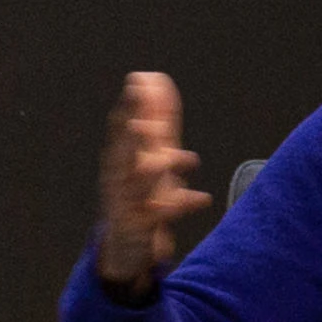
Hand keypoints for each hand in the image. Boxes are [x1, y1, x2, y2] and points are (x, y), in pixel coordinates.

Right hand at [95, 71, 214, 296]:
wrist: (125, 244)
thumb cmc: (139, 191)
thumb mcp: (147, 153)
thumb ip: (153, 118)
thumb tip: (151, 77)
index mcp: (121, 158)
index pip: (122, 128)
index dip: (131, 106)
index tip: (138, 81)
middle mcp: (120, 178)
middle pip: (126, 154)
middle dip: (134, 137)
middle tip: (140, 121)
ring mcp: (128, 202)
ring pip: (139, 186)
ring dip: (151, 174)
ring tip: (163, 164)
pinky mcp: (142, 227)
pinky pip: (161, 217)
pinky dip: (180, 206)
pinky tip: (200, 198)